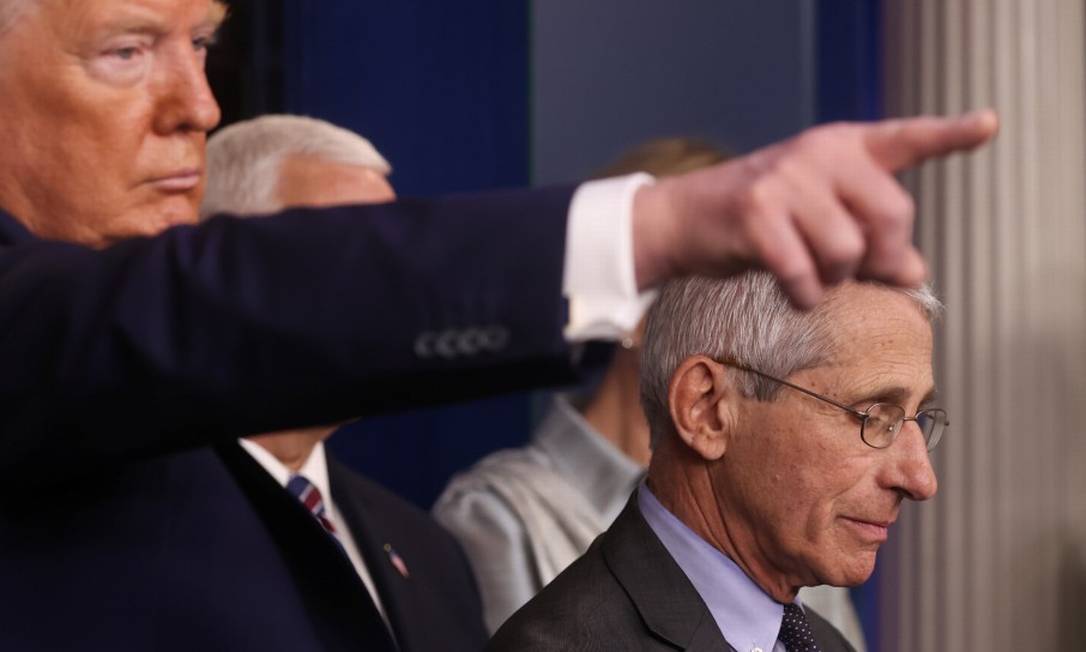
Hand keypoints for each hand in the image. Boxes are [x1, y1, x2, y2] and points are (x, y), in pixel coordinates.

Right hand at [632, 109, 998, 307]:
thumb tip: (914, 274)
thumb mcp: (819, 217)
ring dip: (835, 280)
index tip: (988, 125)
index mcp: (841, 147)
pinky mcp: (756, 214)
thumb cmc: (760, 222)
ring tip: (811, 277)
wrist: (683, 219)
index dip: (950, 134)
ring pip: (848, 251)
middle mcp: (818, 153)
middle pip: (891, 215)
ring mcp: (786, 180)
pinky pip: (804, 274)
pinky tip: (791, 291)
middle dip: (882, 257)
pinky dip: (803, 295)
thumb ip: (870, 236)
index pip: (905, 138)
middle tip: (859, 273)